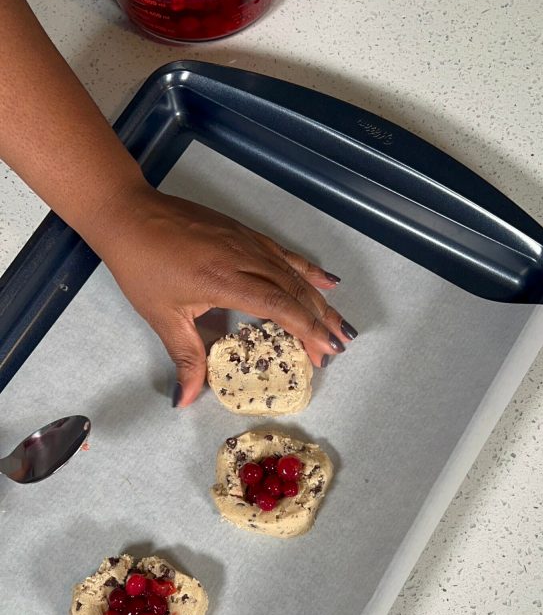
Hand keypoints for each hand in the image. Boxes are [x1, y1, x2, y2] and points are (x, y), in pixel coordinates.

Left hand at [87, 185, 356, 406]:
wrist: (129, 215)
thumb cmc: (142, 265)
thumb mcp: (162, 317)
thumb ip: (185, 357)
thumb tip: (185, 400)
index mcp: (224, 280)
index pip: (278, 305)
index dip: (306, 328)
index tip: (324, 351)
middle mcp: (242, 257)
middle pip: (294, 290)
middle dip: (319, 321)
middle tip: (336, 349)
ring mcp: (246, 241)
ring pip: (294, 272)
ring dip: (319, 299)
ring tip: (340, 324)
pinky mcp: (243, 232)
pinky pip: (284, 253)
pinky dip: (307, 269)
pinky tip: (326, 281)